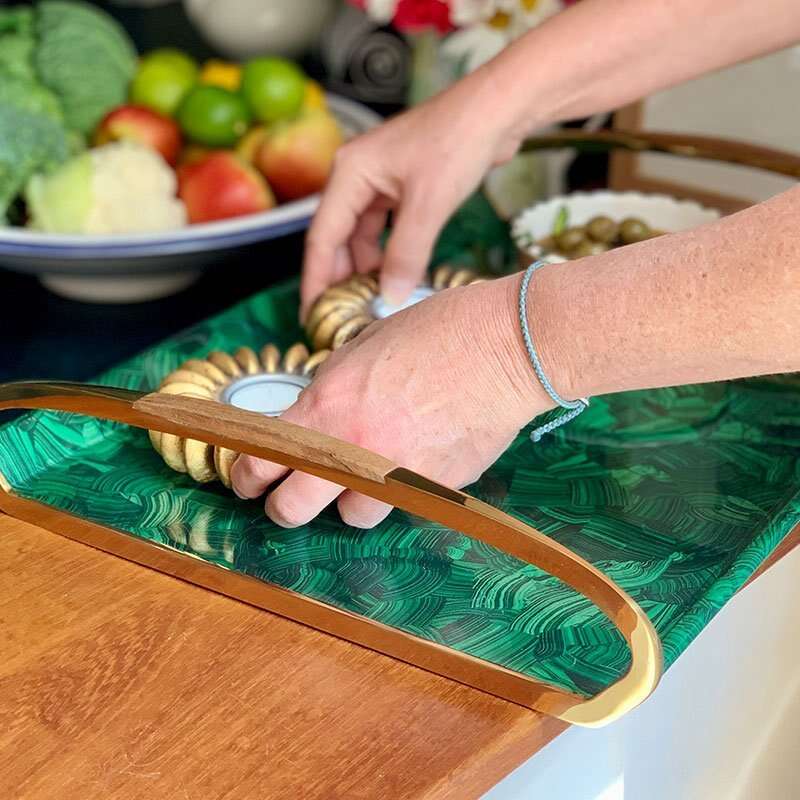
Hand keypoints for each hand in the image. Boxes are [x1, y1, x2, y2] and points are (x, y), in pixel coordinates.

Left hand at [232, 275, 551, 528]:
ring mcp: (395, 474)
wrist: (504, 347)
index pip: (260, 460)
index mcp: (326, 405)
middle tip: (289, 499)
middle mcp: (353, 448)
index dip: (244, 476)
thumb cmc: (437, 332)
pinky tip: (413, 463)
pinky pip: (402, 506)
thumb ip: (330, 390)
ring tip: (367, 475)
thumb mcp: (362, 347)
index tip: (246, 480)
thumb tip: (313, 416)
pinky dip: (399, 494)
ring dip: (351, 502)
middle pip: (291, 510)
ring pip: (352, 516)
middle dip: (283, 508)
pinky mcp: (435, 488)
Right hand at [300, 68, 525, 318]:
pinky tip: (397, 274)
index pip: (321, 238)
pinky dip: (388, 253)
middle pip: (337, 238)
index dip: (316, 280)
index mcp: (349, 173)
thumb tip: (389, 297)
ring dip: (367, 268)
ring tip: (374, 301)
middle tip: (343, 317)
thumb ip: (405, 254)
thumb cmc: (459, 141)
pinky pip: (384, 228)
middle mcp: (356, 176)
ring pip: (362, 236)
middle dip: (340, 278)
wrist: (497, 110)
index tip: (313, 316)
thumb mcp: (429, 205)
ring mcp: (379, 181)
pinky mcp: (402, 187)